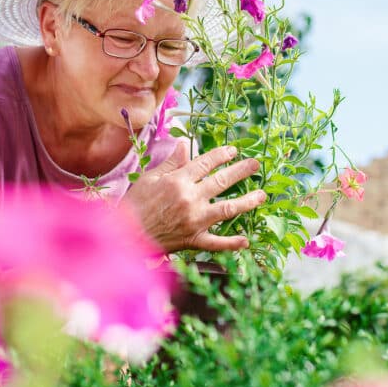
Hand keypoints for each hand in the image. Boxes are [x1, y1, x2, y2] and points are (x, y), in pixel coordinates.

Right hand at [122, 139, 265, 252]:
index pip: (205, 163)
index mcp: (179, 181)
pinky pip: (216, 243)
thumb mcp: (150, 177)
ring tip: (262, 195)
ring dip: (247, 202)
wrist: (125, 235)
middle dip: (241, 171)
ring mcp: (194, 221)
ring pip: (227, 209)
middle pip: (222, 181)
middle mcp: (191, 199)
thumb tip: (184, 143)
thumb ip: (172, 162)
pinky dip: (231, 243)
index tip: (233, 150)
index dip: (221, 155)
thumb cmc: (135, 204)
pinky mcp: (193, 240)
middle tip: (255, 165)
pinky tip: (246, 241)